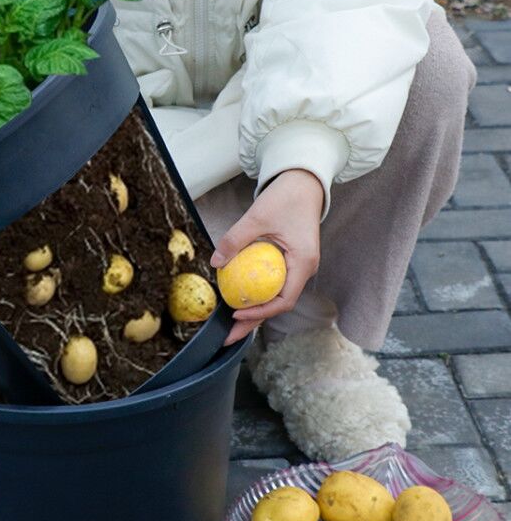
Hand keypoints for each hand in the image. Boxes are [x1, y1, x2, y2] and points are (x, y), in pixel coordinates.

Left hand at [210, 168, 323, 345]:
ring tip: (230, 325)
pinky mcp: (290, 262)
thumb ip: (236, 239)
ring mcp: (298, 267)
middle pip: (278, 305)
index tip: (236, 314)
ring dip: (254, 311)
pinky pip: (273, 284)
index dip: (260, 312)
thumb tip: (215, 262)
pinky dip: (256, 294)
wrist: (303, 182)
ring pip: (275, 297)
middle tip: (228, 338)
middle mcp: (304, 269)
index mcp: (303, 262)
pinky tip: (238, 299)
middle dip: (253, 323)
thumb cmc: (286, 197)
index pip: (283, 300)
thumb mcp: (257, 216)